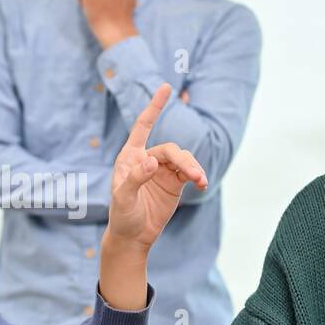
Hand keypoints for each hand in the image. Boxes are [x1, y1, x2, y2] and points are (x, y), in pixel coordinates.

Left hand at [104, 84, 206, 252]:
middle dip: (184, 161)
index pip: (143, 126)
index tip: (166, 87)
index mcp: (130, 157)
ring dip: (193, 168)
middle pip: (171, 150)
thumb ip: (135, 178)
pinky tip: (202, 184)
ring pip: (183, 160)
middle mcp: (147, 159)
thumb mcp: (123, 199)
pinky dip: (198, 176)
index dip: (155, 107)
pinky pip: (190, 173)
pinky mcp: (175, 183)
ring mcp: (162, 170)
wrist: (133, 236)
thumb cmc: (122, 216)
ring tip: (200, 181)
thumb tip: (152, 160)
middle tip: (194, 176)